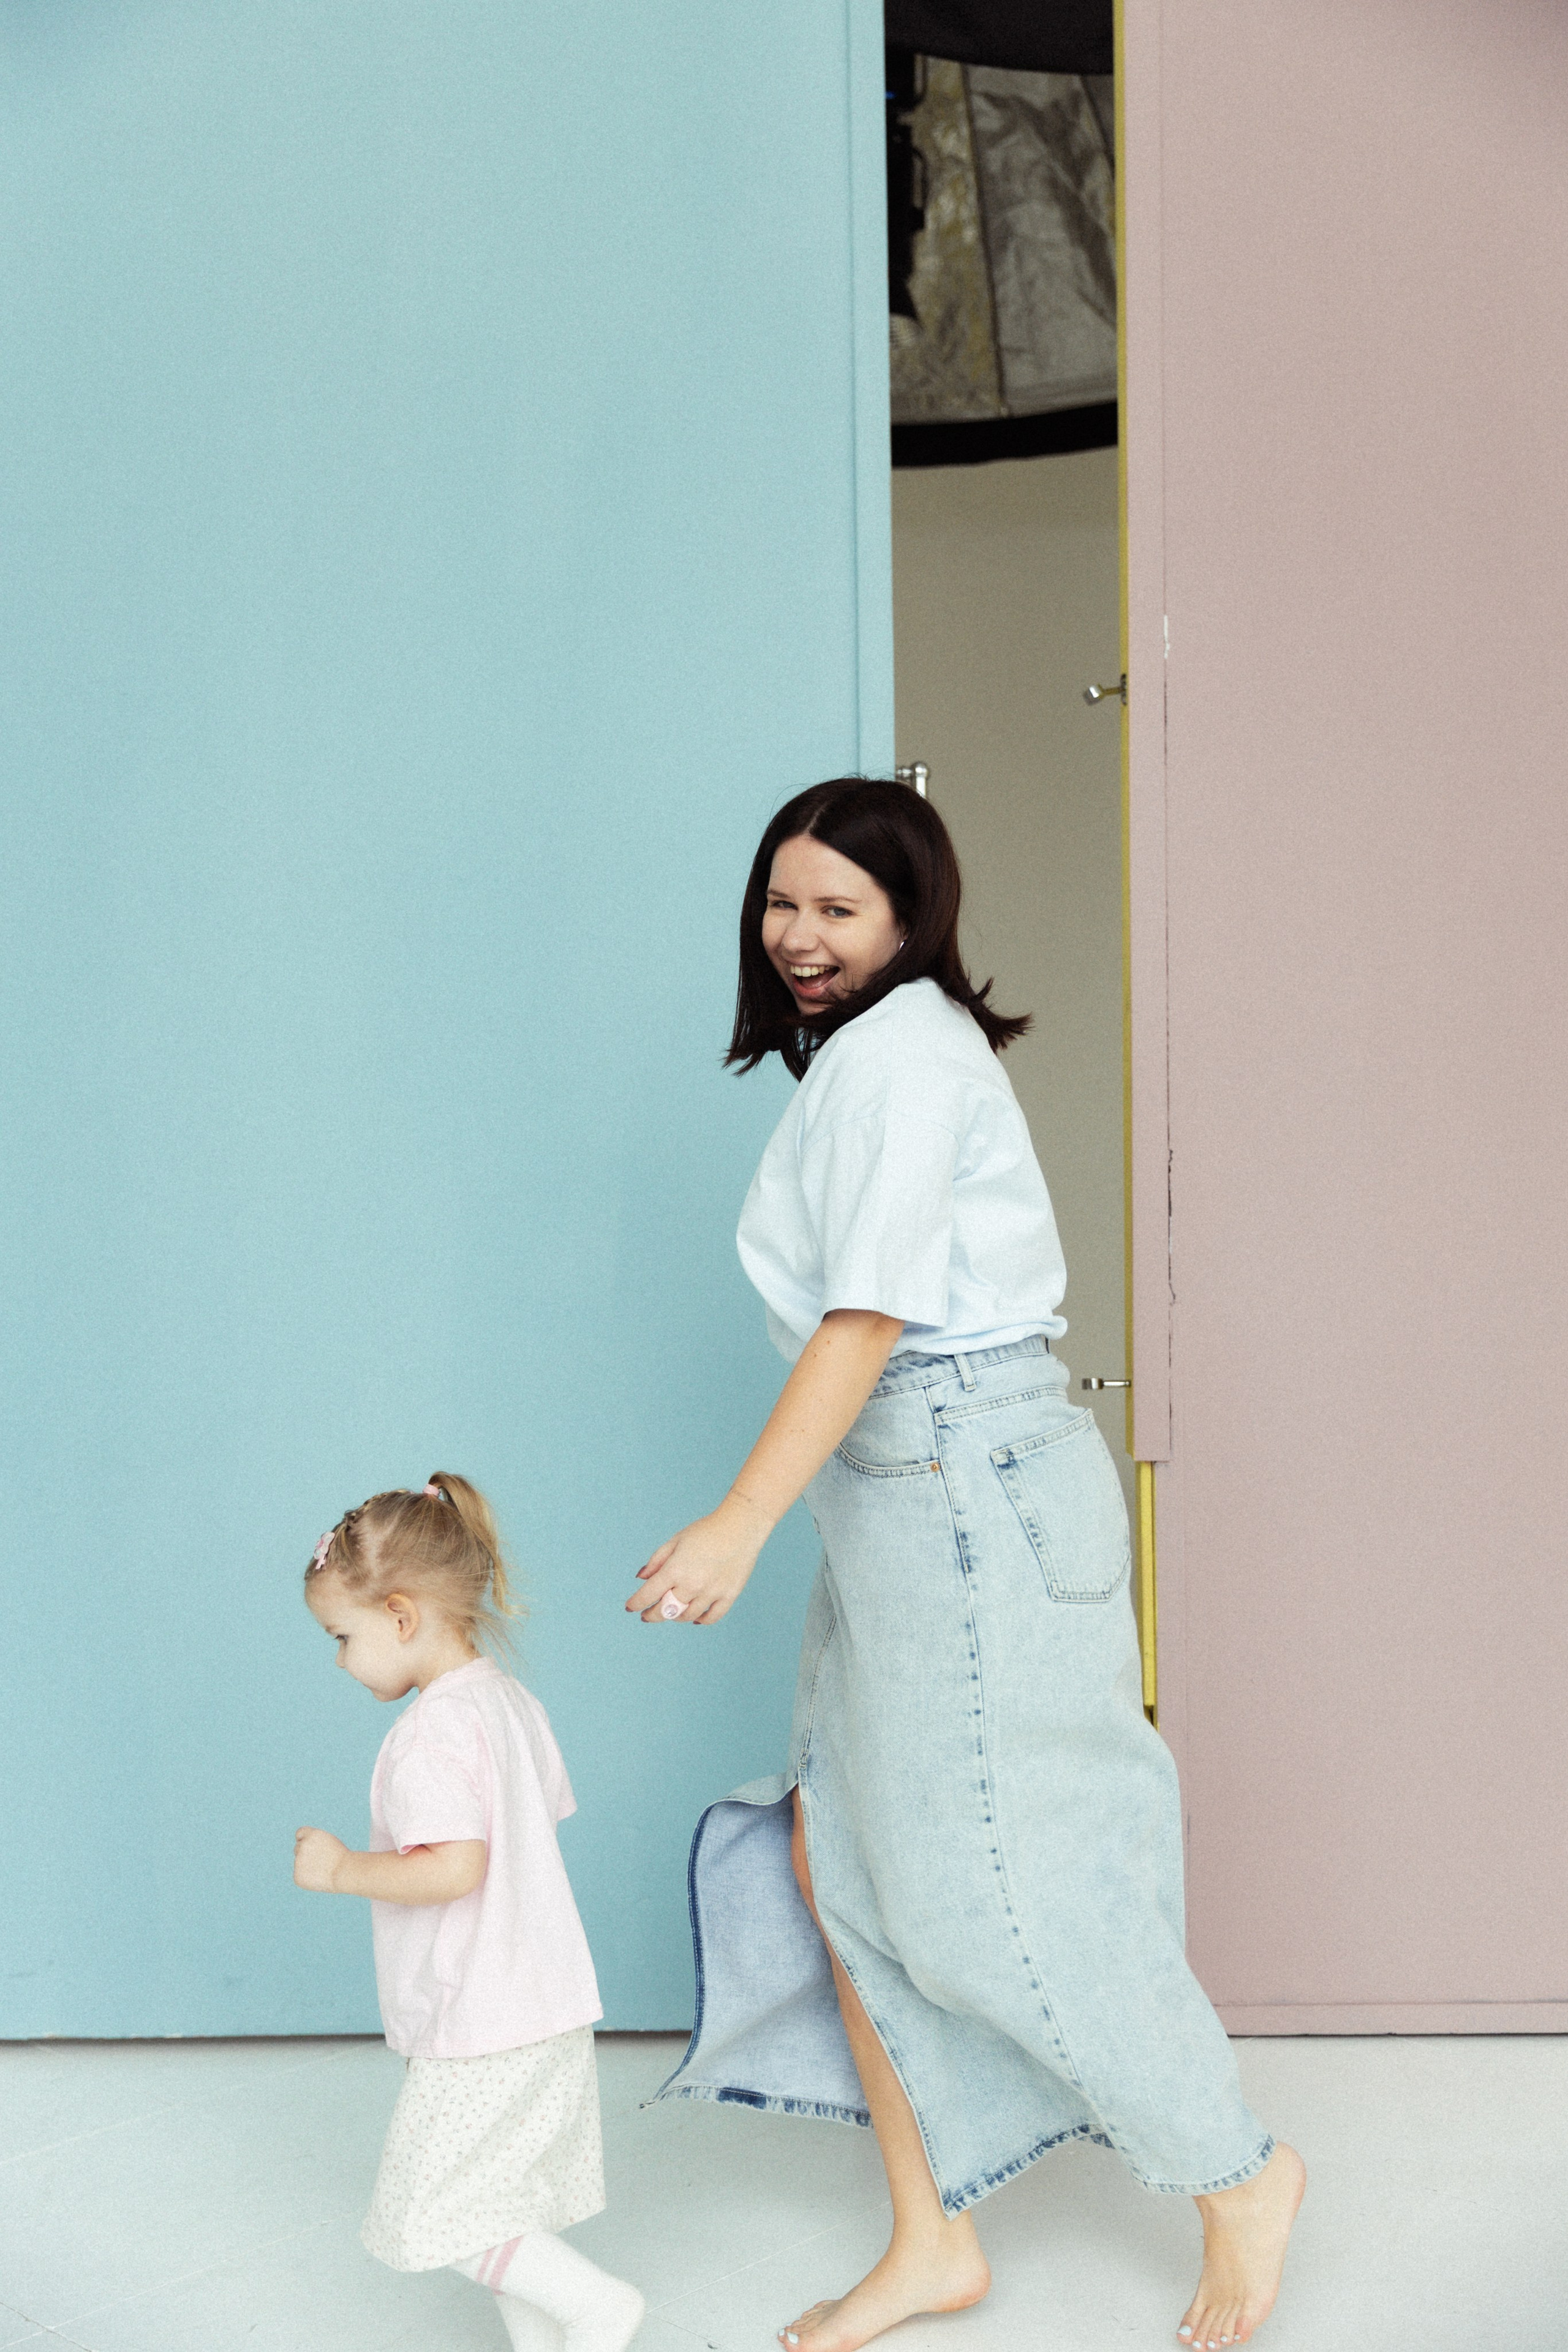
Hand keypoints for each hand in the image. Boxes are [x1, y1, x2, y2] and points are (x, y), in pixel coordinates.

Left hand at [294, 1826, 347, 1891]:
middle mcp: (302, 1846)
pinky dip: (308, 1878)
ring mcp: (298, 1861)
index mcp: (311, 1835)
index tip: (306, 1844)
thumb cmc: (340, 1858)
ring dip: (308, 1866)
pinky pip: (300, 1875)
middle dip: (306, 1854)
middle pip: (298, 1848)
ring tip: (323, 1870)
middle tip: (321, 1861)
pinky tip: (319, 1878)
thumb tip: (304, 1852)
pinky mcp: (297, 1875)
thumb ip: (314, 1844)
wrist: (343, 1872)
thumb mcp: (329, 1844)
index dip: (302, 1839)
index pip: (300, 1833)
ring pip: (299, 1863)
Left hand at [626, 1495, 771, 1626]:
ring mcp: (711, 1592)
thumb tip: (641, 1578)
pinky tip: (694, 1616)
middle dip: (652, 1615)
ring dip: (675, 1616)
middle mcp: (692, 1584)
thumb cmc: (706, 1531)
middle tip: (647, 1615)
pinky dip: (700, 1620)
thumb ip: (657, 1560)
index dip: (636, 1603)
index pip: (648, 1594)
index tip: (630, 1607)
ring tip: (672, 1610)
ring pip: (686, 1616)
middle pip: (665, 1611)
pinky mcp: (728, 1596)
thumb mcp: (676, 1541)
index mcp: (675, 1569)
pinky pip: (711, 1617)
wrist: (740, 1527)